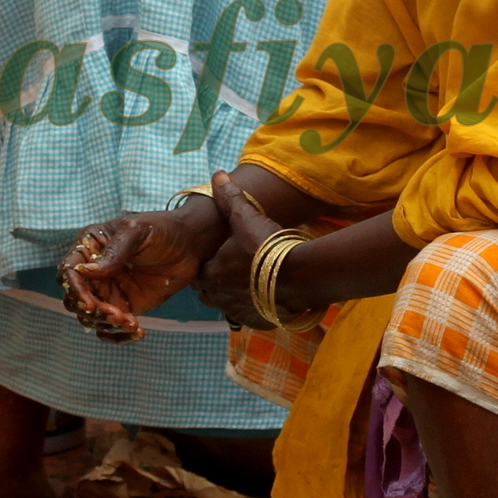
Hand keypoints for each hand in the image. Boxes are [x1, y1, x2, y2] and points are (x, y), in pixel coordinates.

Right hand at [61, 199, 223, 338]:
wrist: (190, 245)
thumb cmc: (162, 229)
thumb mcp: (137, 232)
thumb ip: (113, 252)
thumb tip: (85, 271)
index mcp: (90, 247)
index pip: (68, 271)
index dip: (75, 290)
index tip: (90, 304)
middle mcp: (93, 272)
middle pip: (75, 300)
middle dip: (92, 312)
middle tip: (118, 315)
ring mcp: (107, 291)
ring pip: (90, 317)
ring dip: (106, 325)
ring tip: (132, 324)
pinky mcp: (123, 306)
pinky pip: (110, 328)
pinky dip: (119, 335)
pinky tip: (138, 332)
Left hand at [195, 177, 288, 327]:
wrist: (299, 276)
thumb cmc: (266, 246)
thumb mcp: (246, 217)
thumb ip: (229, 198)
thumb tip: (217, 175)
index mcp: (212, 274)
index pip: (198, 274)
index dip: (206, 265)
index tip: (218, 257)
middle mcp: (221, 297)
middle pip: (210, 293)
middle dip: (217, 283)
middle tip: (234, 268)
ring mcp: (240, 312)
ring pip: (228, 306)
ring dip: (234, 296)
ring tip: (250, 282)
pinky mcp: (259, 322)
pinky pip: (250, 316)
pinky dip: (255, 308)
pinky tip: (266, 295)